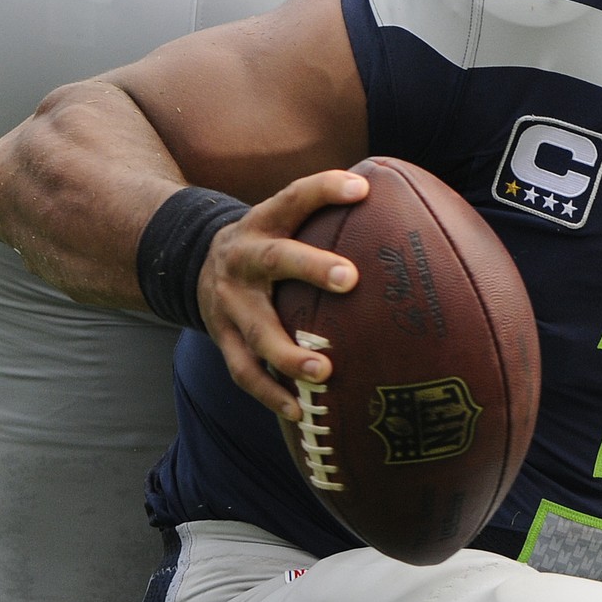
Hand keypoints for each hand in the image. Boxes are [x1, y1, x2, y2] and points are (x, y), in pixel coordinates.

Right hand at [195, 169, 366, 419]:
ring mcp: (229, 302)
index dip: (324, 190)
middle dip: (310, 268)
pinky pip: (244, 371)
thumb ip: (328, 216)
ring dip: (288, 354)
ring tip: (324, 373)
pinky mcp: (222, 338)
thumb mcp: (285, 220)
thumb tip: (407, 207)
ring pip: (256, 330)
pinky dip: (271, 395)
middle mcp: (243, 259)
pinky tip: (300, 412)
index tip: (362, 189)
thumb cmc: (269, 243)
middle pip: (275, 260)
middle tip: (349, 279)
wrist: (194, 265)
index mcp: (264, 222)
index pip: (294, 197)